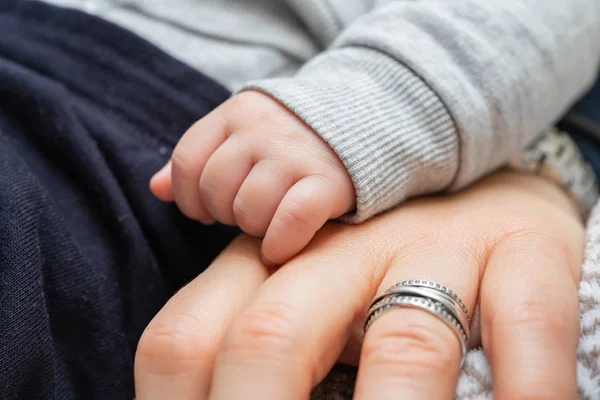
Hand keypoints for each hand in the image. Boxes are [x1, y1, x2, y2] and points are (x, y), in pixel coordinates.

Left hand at [136, 171, 583, 398]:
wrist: (487, 191)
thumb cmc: (382, 265)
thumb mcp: (306, 294)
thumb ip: (263, 346)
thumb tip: (212, 394)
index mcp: (275, 261)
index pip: (187, 337)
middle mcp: (347, 249)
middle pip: (271, 335)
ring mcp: (438, 244)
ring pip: (402, 343)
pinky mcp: (522, 250)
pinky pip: (524, 323)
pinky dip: (524, 386)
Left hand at [150, 91, 354, 264]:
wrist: (362, 119)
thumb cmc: (292, 138)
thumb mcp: (242, 133)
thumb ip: (199, 158)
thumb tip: (156, 188)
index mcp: (236, 113)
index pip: (186, 162)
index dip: (189, 197)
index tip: (206, 211)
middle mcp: (262, 129)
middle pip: (215, 190)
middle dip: (226, 212)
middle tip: (248, 212)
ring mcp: (296, 155)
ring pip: (249, 209)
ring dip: (254, 228)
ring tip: (269, 222)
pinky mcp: (329, 182)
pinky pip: (291, 220)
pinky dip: (280, 242)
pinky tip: (279, 248)